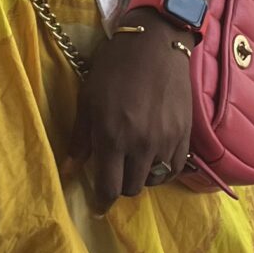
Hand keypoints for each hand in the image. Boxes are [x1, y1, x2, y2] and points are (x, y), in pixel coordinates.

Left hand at [70, 20, 194, 210]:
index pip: (109, 187)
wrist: (155, 45)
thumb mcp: (88, 101)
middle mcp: (141, 145)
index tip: (98, 207)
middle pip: (132, 188)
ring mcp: (166, 141)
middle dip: (120, 187)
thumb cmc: (113, 69)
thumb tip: (68, 171)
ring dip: (141, 178)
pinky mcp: (185, 134)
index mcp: (113, 137)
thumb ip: (80, 139)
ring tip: (133, 165)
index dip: (102, 202)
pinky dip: (163, 171)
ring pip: (153, 180)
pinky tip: (154, 161)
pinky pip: (175, 168)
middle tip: (114, 175)